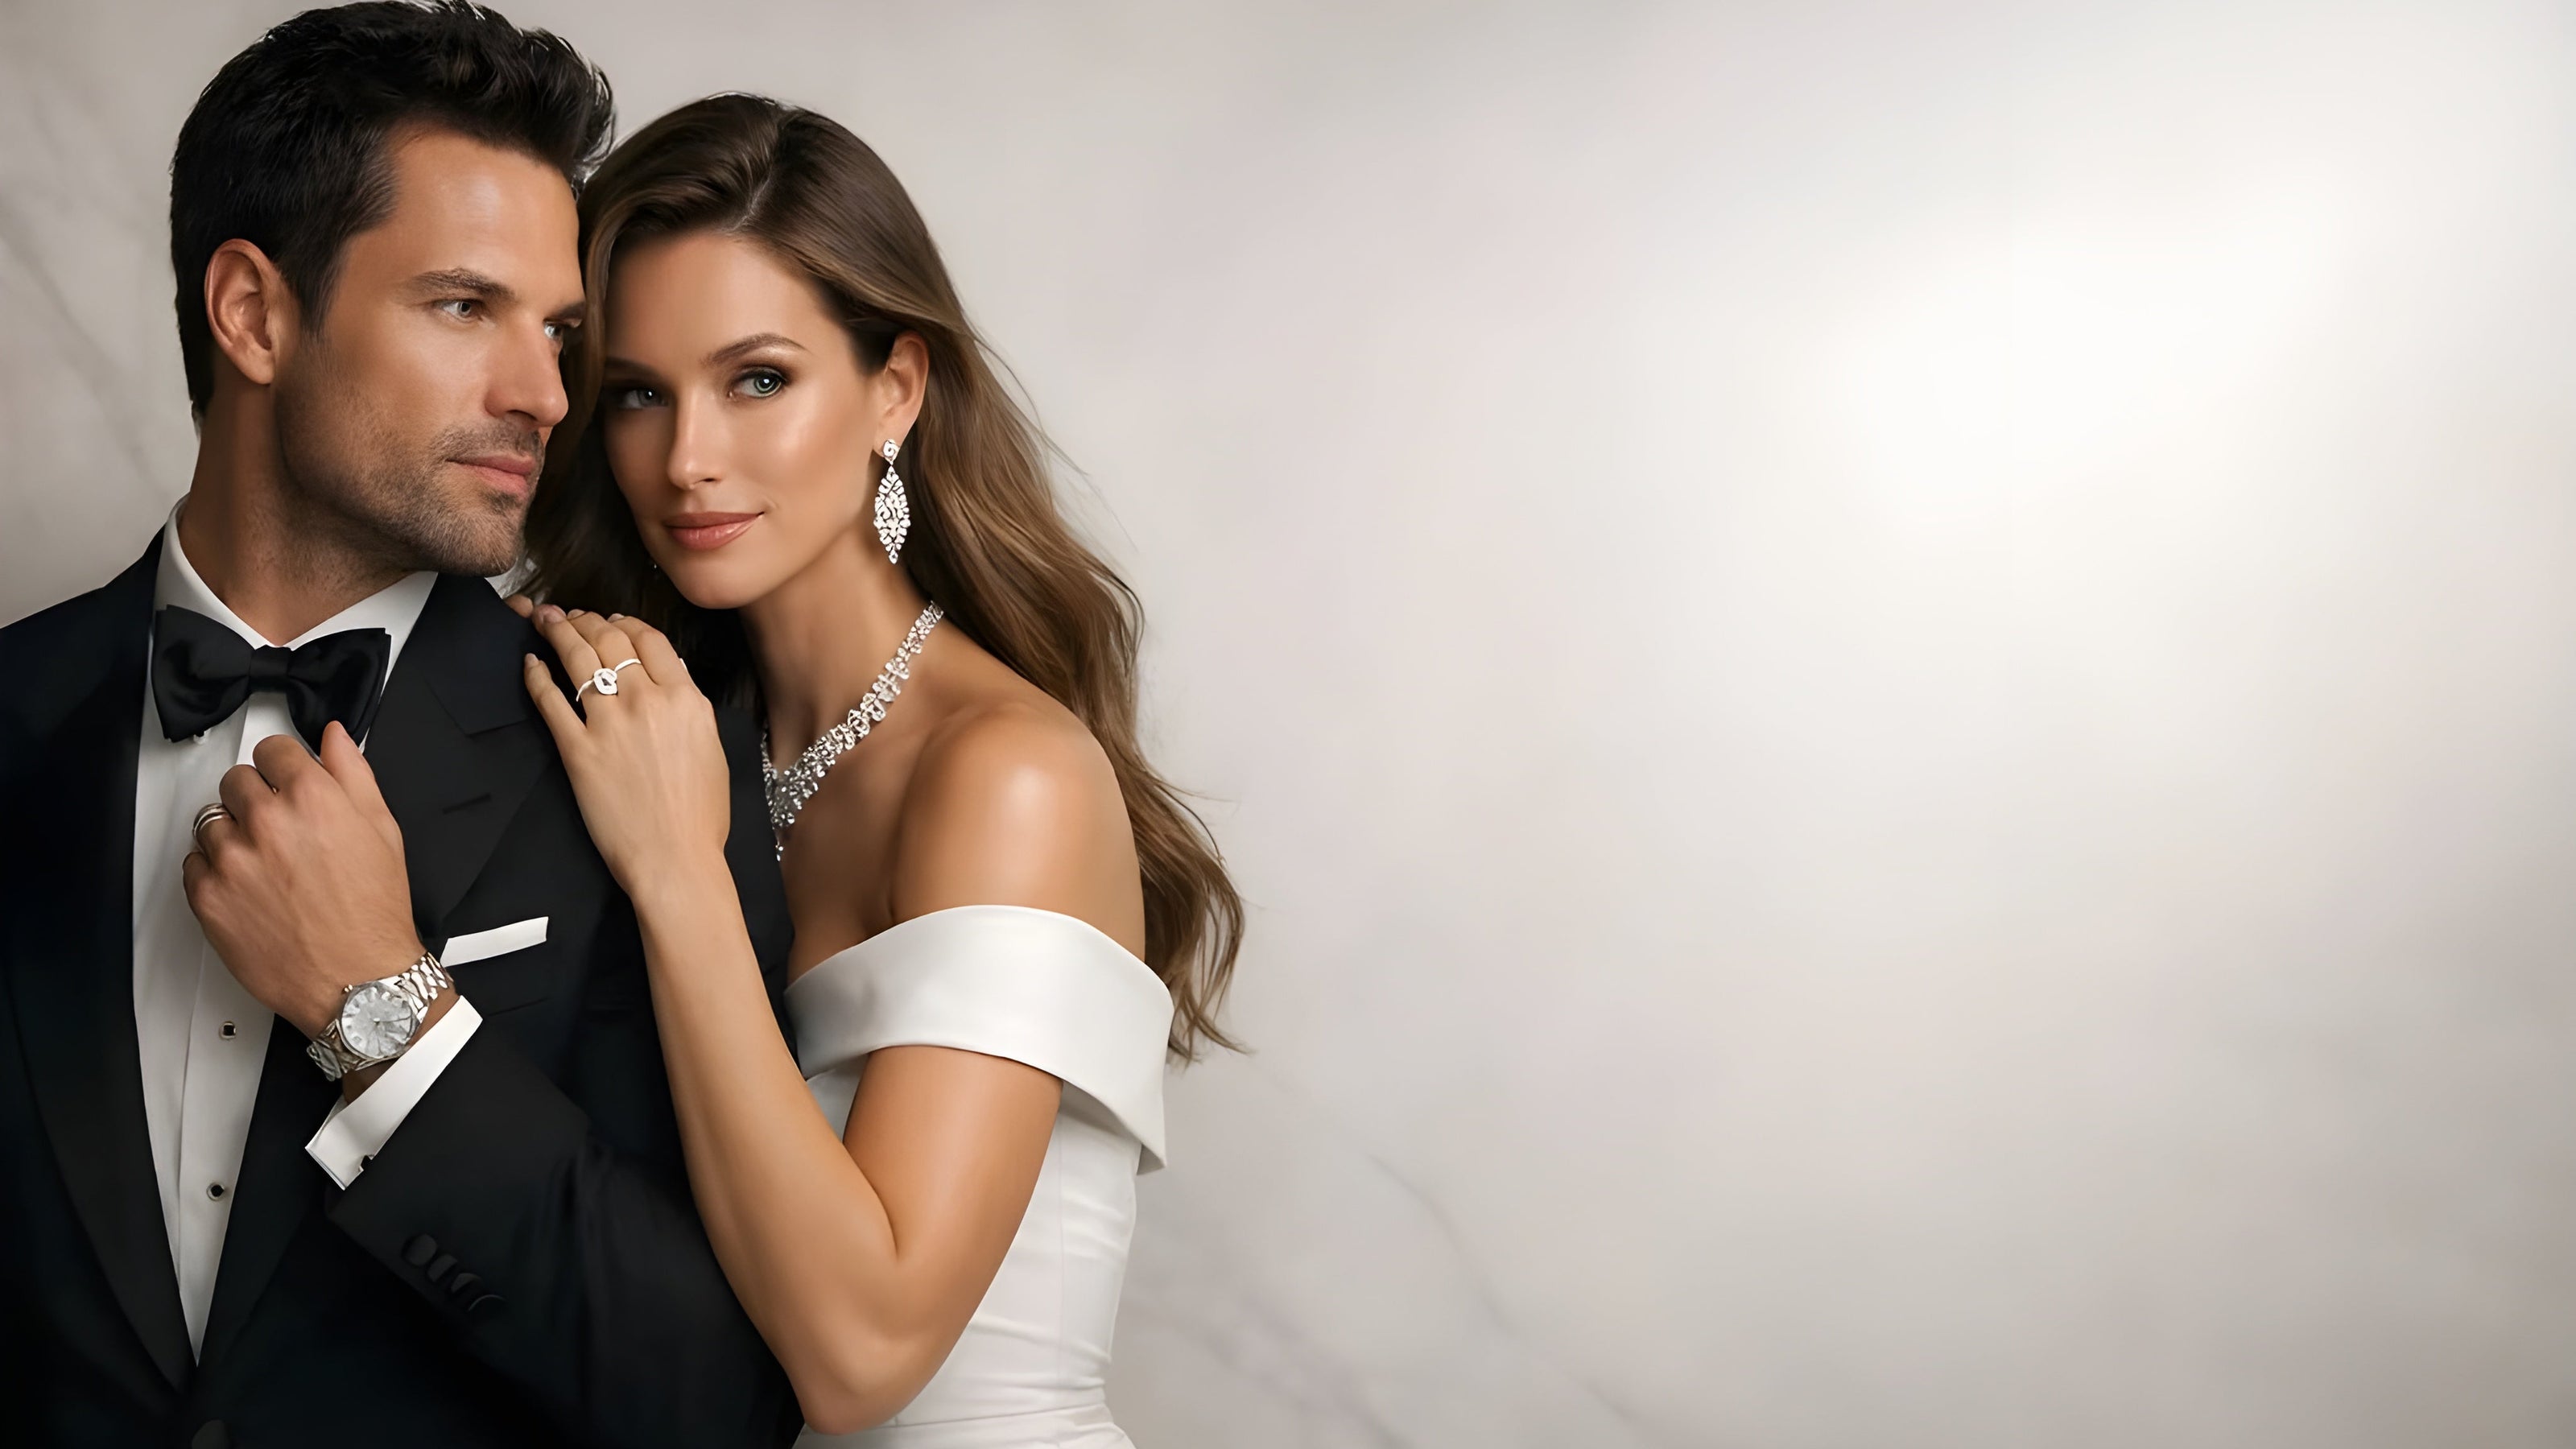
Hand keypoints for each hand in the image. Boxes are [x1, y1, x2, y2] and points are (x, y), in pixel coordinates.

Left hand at [183, 723, 424, 1037]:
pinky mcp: (208, 897)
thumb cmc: (373, 913)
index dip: (283, 765)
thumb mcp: (382, 831)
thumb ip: (353, 774)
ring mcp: (232, 861)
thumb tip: (334, 738)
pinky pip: (193, 865)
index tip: (285, 780)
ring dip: (232, 835)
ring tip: (265, 865)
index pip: (272, 749)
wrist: (357, 981)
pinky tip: (248, 889)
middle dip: (256, 798)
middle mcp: (267, 823)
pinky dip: (214, 872)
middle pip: (235, 780)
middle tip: (279, 830)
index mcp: (313, 798)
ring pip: (210, 821)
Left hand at [518, 604, 731, 892]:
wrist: (675, 860)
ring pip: (579, 659)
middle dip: (588, 620)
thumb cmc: (699, 817)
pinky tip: (531, 663)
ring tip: (548, 622)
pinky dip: (537, 675)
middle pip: (611, 639)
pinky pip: (550, 699)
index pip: (651, 640)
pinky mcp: (577, 750)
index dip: (627, 623)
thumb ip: (689, 710)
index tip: (613, 620)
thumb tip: (669, 686)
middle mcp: (648, 702)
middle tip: (572, 615)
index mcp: (687, 700)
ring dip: (560, 633)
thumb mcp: (711, 748)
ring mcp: (609, 724)